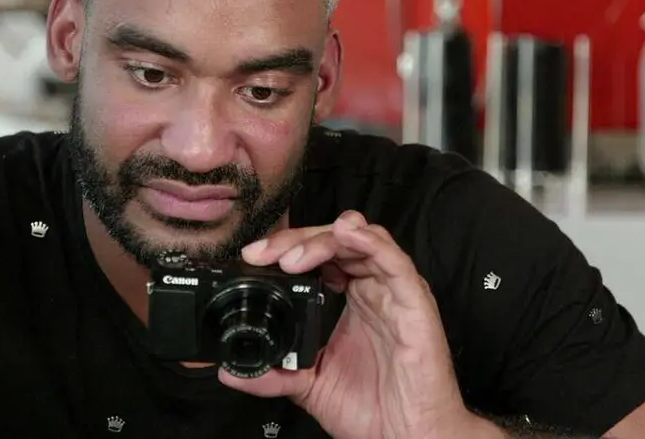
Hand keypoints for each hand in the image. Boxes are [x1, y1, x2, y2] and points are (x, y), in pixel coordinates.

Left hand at [220, 210, 484, 438]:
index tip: (253, 258)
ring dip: (324, 239)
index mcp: (353, 301)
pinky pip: (395, 261)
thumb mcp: (312, 386)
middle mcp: (374, 290)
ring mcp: (395, 293)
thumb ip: (275, 373)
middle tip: (265, 255)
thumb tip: (230, 371)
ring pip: (362, 240)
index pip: (321, 254)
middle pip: (337, 240)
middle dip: (298, 239)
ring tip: (293, 256)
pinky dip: (369, 241)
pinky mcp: (414, 303)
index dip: (288, 248)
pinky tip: (346, 234)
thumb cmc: (376, 411)